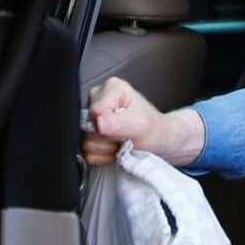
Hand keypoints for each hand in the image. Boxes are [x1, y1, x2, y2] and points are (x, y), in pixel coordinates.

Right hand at [81, 77, 204, 165]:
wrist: (157, 142)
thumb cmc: (152, 129)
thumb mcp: (141, 124)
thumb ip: (118, 123)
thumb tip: (98, 123)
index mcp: (111, 88)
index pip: (95, 111)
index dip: (109, 125)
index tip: (126, 127)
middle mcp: (98, 99)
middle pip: (89, 127)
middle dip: (109, 138)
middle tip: (125, 137)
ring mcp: (91, 118)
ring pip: (86, 142)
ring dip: (107, 148)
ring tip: (122, 142)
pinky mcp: (88, 135)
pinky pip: (88, 153)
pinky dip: (104, 156)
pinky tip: (115, 149)